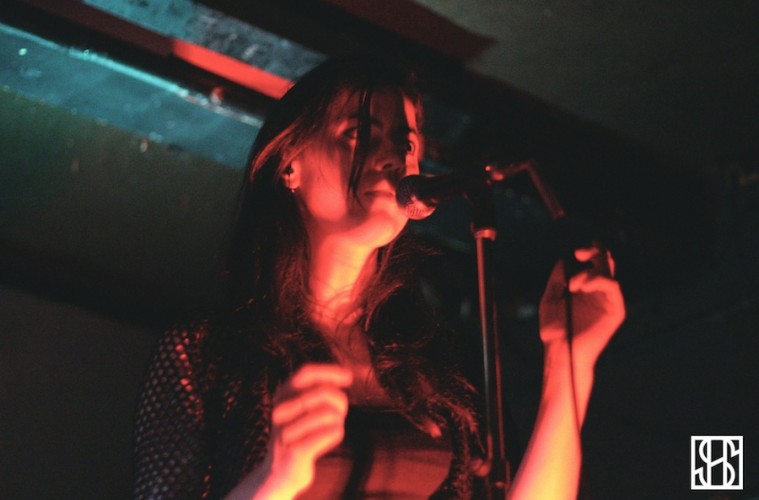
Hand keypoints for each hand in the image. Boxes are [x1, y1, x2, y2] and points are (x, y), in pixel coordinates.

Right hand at [256, 364, 352, 497]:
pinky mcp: (295, 451)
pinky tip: (327, 441)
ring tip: (328, 432)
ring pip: (330, 414)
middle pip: (325, 392)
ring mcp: (286, 431)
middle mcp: (280, 410)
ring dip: (337, 423)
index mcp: (282, 395)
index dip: (330, 371)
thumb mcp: (304, 409)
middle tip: (338, 417)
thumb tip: (347, 375)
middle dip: (339, 405)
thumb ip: (321, 391)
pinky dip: (335, 435)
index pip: (307, 373)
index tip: (348, 377)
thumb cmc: (299, 437)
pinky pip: (330, 433)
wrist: (278, 475)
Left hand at [539, 246, 625, 366]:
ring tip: (573, 285)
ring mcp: (608, 300)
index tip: (575, 252)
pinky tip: (582, 287)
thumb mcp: (550, 299)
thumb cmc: (554, 329)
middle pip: (606, 262)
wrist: (561, 350)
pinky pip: (613, 287)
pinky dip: (598, 280)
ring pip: (608, 272)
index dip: (589, 252)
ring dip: (589, 272)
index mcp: (585, 288)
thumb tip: (563, 260)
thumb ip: (557, 279)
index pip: (593, 262)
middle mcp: (599, 292)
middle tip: (579, 253)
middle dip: (595, 251)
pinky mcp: (615, 310)